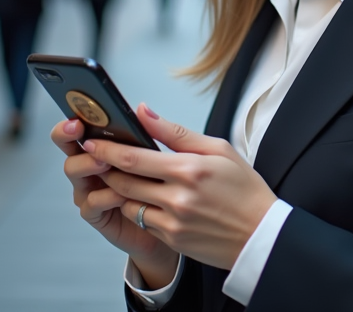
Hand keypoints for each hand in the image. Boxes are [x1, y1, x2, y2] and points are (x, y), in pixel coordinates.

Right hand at [51, 118, 179, 286]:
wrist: (180, 223)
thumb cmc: (172, 185)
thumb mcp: (174, 154)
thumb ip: (159, 132)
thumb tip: (142, 108)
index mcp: (107, 149)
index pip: (79, 132)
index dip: (71, 125)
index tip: (76, 120)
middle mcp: (94, 168)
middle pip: (70, 151)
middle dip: (72, 142)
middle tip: (87, 139)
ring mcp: (93, 191)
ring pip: (76, 174)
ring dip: (88, 165)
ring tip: (105, 162)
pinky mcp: (99, 215)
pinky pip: (91, 203)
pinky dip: (104, 196)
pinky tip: (120, 194)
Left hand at [83, 104, 277, 270]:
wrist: (261, 235)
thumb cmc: (244, 187)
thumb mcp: (219, 150)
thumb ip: (177, 133)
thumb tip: (143, 112)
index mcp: (188, 169)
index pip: (133, 158)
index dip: (107, 149)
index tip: (91, 141)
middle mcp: (177, 197)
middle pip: (123, 181)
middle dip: (105, 168)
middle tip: (96, 158)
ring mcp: (173, 222)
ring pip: (128, 203)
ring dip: (118, 189)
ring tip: (118, 175)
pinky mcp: (173, 240)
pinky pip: (142, 221)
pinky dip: (137, 208)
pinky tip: (144, 198)